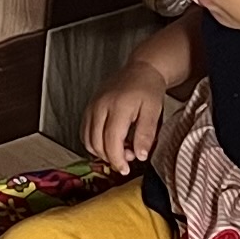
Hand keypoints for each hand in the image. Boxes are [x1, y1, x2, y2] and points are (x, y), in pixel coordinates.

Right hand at [81, 56, 174, 171]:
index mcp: (118, 106)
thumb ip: (146, 134)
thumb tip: (140, 155)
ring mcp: (92, 106)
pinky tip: (111, 141)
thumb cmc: (148, 88)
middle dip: (111, 157)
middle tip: (128, 157)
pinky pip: (85, 132)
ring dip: (102, 151)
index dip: (117, 159)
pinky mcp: (89, 108)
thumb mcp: (154, 110)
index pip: (111, 141)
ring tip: (121, 148)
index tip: (125, 169)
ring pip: (87, 140)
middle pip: (96, 143)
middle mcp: (100, 106)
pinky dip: (95, 142)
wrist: (140, 69)